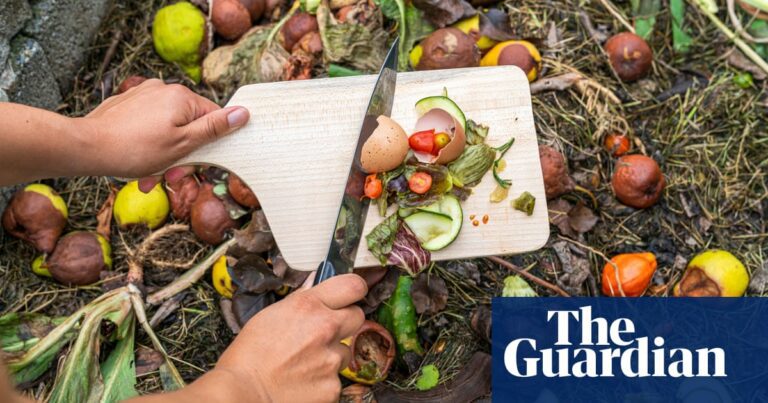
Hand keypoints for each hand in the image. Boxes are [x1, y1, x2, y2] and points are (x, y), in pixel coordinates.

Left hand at [80, 79, 248, 178]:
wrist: (87, 147)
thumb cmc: (135, 150)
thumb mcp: (183, 144)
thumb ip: (215, 128)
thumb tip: (243, 113)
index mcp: (182, 97)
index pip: (213, 118)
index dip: (209, 145)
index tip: (196, 164)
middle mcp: (164, 89)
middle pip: (189, 125)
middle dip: (182, 154)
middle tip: (168, 176)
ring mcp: (144, 95)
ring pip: (168, 128)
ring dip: (164, 154)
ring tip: (149, 175)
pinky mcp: (128, 103)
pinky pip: (149, 125)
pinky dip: (148, 144)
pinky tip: (138, 162)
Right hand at [132, 274, 367, 402]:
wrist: (244, 390)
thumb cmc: (250, 353)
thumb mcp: (273, 313)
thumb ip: (303, 303)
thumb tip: (319, 294)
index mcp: (308, 305)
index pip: (353, 286)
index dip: (353, 291)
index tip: (351, 295)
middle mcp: (325, 328)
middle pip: (357, 316)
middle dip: (344, 322)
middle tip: (324, 332)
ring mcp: (332, 358)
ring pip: (345, 350)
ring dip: (331, 354)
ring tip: (304, 362)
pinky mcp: (333, 385)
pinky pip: (336, 377)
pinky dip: (323, 379)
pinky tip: (303, 380)